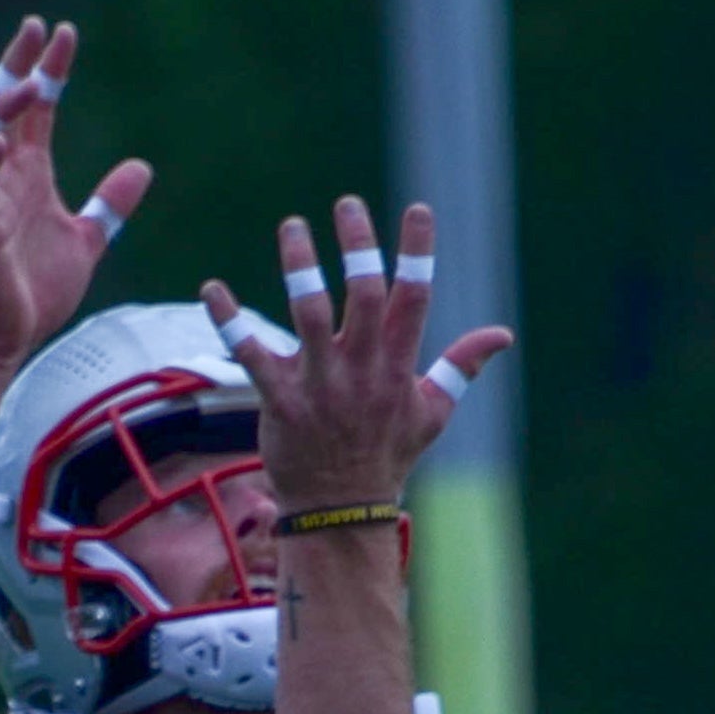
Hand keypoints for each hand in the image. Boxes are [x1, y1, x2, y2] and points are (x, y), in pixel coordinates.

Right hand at [0, 17, 154, 368]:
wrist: (6, 340)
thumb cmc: (35, 291)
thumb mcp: (87, 240)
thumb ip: (109, 205)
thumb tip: (142, 167)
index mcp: (29, 175)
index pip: (37, 109)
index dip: (48, 70)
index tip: (63, 33)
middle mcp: (4, 178)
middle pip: (2, 106)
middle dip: (16, 65)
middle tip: (36, 27)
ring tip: (25, 87)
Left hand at [201, 198, 512, 509]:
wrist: (340, 510)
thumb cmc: (387, 456)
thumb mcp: (432, 412)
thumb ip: (462, 366)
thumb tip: (503, 336)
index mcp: (398, 367)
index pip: (415, 299)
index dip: (418, 253)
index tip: (418, 210)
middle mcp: (361, 370)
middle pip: (364, 296)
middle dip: (358, 246)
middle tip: (348, 204)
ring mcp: (320, 384)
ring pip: (309, 314)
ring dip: (300, 267)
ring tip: (292, 226)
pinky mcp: (280, 399)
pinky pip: (251, 353)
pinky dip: (230, 320)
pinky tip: (212, 288)